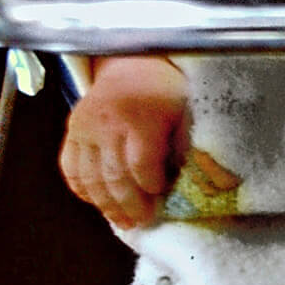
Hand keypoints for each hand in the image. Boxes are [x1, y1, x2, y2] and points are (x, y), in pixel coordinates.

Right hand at [59, 55, 188, 229]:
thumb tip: (214, 181)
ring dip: (107, 206)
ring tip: (123, 221)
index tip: (162, 198)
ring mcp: (86, 127)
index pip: (141, 165)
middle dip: (130, 205)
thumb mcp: (186, 109)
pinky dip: (84, 190)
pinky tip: (99, 201)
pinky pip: (71, 169)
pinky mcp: (72, 130)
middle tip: (143, 221)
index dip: (151, 187)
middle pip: (115, 177)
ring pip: (90, 179)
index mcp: (141, 116)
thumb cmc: (164, 88)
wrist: (131, 62)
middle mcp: (109, 122)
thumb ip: (190, 145)